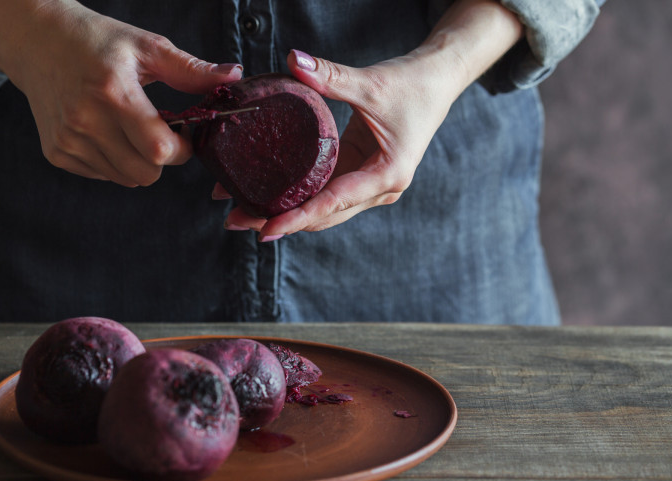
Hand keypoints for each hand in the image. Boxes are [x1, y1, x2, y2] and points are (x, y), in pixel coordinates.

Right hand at [0, 0, 242, 186]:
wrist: (37, 41)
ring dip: (138, 161)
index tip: (184, 131)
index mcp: (113, 92)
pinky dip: (114, 161)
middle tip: (159, 131)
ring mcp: (68, 140)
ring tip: (130, 127)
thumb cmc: (96, 41)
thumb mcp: (146, 47)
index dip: (182, 148)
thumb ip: (191, 70)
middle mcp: (85, 121)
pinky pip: (103, 175)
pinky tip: (107, 131)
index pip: (159, 149)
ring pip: (125, 179)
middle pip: (145, 174)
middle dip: (162, 159)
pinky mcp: (56, 152)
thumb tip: (234, 77)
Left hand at [222, 0, 521, 239]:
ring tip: (239, 211)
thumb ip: (330, 76)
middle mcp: (379, 189)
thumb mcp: (371, 83)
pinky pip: (323, 192)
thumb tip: (293, 60)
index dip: (296, 218)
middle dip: (279, 220)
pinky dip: (295, 195)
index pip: (333, 204)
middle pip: (322, 215)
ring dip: (283, 211)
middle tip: (235, 220)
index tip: (265, 229)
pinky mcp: (358, 174)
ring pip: (321, 209)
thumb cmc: (412, 86)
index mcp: (387, 175)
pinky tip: (263, 192)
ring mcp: (368, 185)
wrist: (436, 81)